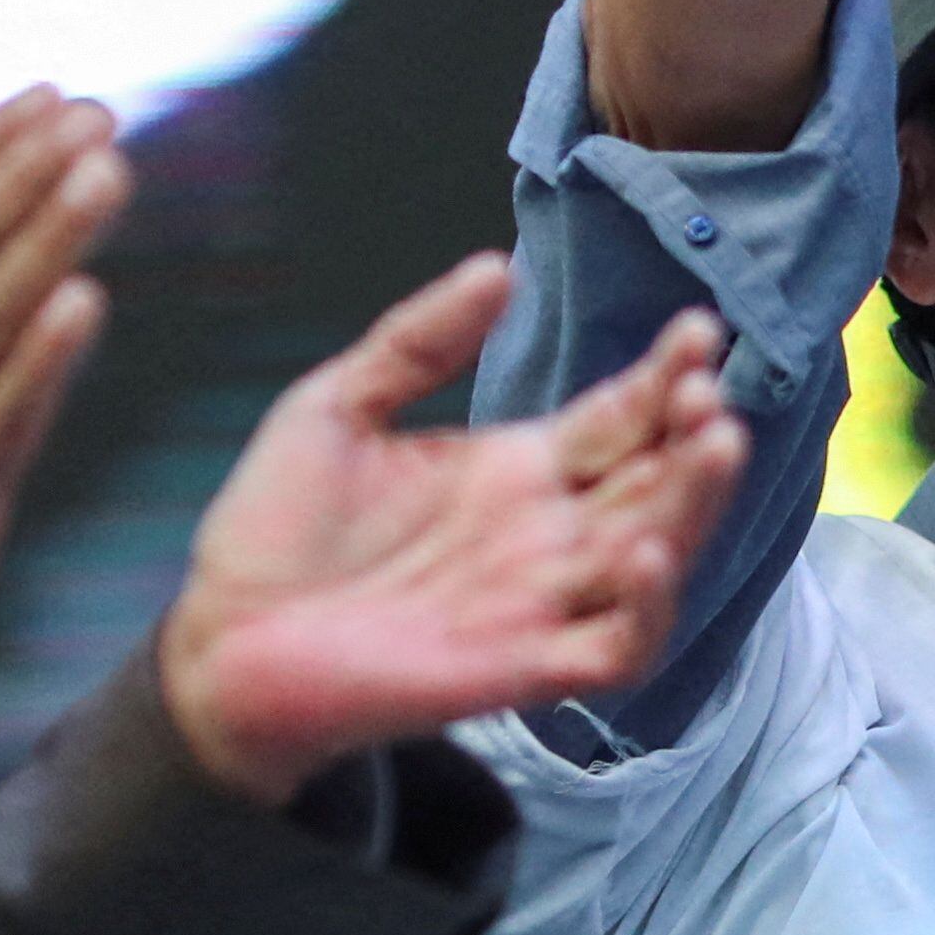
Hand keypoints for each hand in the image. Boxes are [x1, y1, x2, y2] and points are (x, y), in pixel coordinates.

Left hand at [157, 257, 747, 803]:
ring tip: (716, 442)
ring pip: (658, 555)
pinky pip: (615, 648)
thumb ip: (418, 340)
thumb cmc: (274, 531)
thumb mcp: (337, 404)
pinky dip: (646, 607)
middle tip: (710, 390)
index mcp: (515, 468)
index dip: (665, 376)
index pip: (620, 418)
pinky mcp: (522, 669)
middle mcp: (545, 535)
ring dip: (696, 504)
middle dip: (696, 435)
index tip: (696, 329)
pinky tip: (646, 552)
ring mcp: (541, 603)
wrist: (218, 637)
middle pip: (655, 480)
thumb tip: (499, 266)